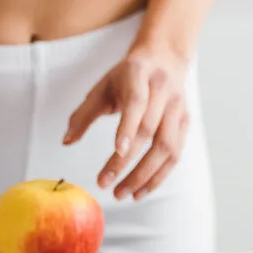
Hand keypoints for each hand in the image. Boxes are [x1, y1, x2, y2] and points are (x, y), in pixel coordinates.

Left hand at [64, 50, 189, 200]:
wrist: (165, 58)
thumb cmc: (127, 76)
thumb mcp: (101, 87)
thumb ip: (83, 114)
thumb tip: (66, 142)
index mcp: (140, 75)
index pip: (137, 103)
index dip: (128, 128)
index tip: (117, 151)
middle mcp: (164, 91)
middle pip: (150, 131)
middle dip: (127, 162)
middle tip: (106, 184)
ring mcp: (178, 108)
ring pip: (167, 147)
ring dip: (145, 176)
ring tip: (123, 194)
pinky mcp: (185, 123)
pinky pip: (175, 155)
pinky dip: (158, 176)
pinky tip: (140, 191)